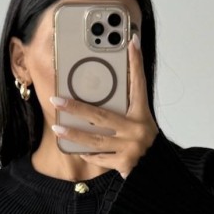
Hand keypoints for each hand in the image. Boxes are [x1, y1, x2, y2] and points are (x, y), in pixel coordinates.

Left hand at [49, 33, 158, 179]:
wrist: (157, 173)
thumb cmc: (144, 144)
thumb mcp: (140, 124)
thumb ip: (124, 112)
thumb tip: (98, 100)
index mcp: (142, 115)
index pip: (139, 84)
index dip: (136, 62)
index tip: (131, 41)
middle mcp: (138, 130)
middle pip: (101, 116)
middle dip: (76, 107)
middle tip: (57, 100)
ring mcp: (131, 148)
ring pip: (95, 140)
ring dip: (73, 134)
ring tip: (57, 128)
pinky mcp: (125, 164)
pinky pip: (99, 158)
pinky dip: (88, 154)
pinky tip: (78, 150)